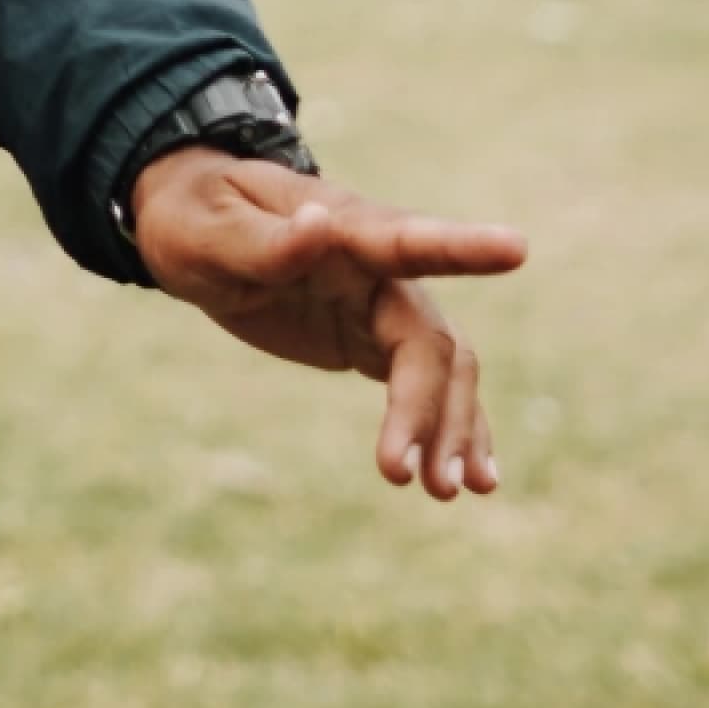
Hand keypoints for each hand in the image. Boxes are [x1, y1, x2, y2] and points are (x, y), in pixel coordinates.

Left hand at [129, 149, 526, 500]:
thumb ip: (266, 241)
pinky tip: (468, 479)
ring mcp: (379, 302)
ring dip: (450, 427)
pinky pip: (427, 383)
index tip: (516, 247)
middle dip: (428, 407)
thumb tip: (322, 224)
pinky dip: (450, 427)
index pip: (405, 238)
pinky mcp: (371, 336)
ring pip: (442, 366)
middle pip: (427, 337)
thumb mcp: (207, 231)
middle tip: (406, 477)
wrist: (191, 220)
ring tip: (446, 491)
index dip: (461, 245)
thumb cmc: (195, 216)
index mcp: (340, 225)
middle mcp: (374, 264)